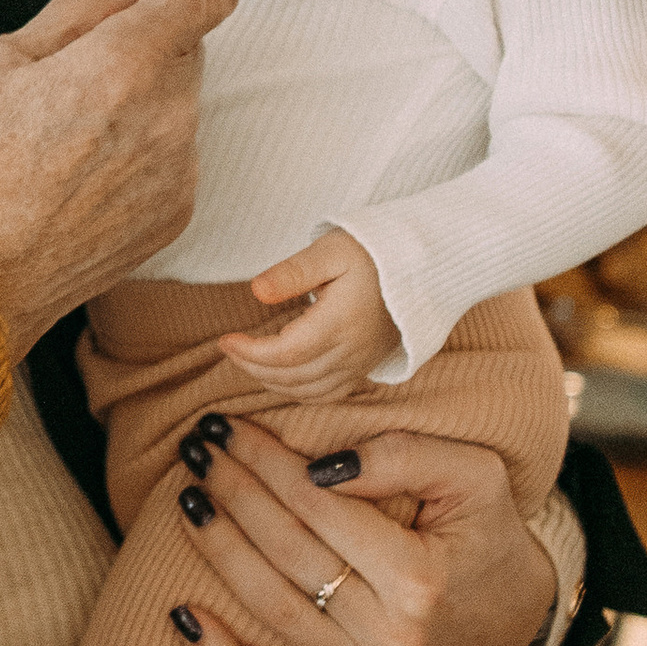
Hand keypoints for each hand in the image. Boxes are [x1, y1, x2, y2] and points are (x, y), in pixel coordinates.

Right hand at [0, 0, 247, 359]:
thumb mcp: (1, 61)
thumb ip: (83, 13)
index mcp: (123, 63)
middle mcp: (168, 115)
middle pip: (183, 50)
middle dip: (143, 48)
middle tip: (72, 82)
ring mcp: (180, 169)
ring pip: (176, 105)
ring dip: (139, 104)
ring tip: (65, 144)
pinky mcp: (179, 211)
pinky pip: (173, 155)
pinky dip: (139, 152)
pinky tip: (80, 180)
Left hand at [170, 415, 559, 645]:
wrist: (512, 618)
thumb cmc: (487, 534)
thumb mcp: (472, 476)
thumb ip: (402, 458)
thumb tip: (320, 467)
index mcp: (421, 581)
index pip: (320, 509)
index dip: (268, 463)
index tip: (228, 427)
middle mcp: (392, 641)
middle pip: (288, 555)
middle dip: (234, 494)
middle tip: (198, 449)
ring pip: (273, 611)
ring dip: (218, 552)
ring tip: (187, 499)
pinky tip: (179, 616)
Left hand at [217, 230, 401, 396]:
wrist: (421, 265)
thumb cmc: (373, 251)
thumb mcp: (330, 250)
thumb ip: (292, 272)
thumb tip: (256, 291)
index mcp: (341, 322)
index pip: (286, 353)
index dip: (250, 353)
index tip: (225, 340)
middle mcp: (352, 350)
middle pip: (292, 377)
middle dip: (253, 367)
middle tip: (229, 348)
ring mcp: (361, 363)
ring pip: (308, 391)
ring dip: (272, 382)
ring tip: (248, 360)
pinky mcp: (366, 367)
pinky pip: (328, 394)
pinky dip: (298, 391)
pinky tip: (280, 375)